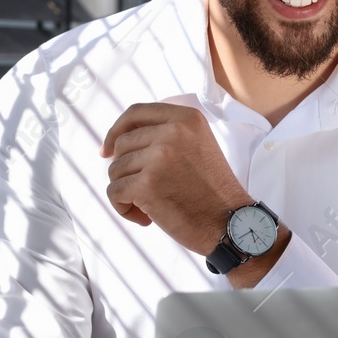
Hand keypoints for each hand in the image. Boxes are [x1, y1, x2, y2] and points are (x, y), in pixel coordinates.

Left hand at [101, 103, 251, 255]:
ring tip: (151, 205)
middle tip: (149, 191)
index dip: (116, 130)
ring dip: (127, 191)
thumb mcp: (197, 145)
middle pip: (122, 144)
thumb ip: (166, 135)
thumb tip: (118, 141)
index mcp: (186, 118)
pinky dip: (124, 208)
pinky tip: (146, 217)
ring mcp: (159, 156)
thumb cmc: (211, 191)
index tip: (108, 150)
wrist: (230, 224)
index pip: (136, 113)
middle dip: (126, 170)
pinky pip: (114, 192)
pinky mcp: (147, 183)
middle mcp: (173, 132)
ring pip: (115, 170)